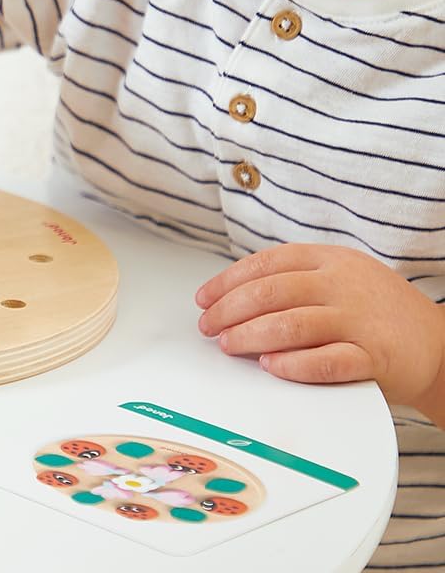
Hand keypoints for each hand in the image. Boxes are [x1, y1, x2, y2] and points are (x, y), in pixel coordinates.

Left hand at [195, 244, 444, 408]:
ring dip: (251, 335)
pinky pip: (328, 361)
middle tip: (209, 327)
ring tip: (229, 345)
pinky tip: (271, 366)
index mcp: (329, 259)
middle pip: (271, 291)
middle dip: (230, 310)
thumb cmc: (378, 311)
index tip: (205, 298)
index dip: (228, 281)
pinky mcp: (375, 357)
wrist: (441, 345)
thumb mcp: (340, 276)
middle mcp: (342, 284)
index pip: (266, 263)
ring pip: (292, 323)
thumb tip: (235, 295)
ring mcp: (359, 320)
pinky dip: (294, 365)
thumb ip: (295, 279)